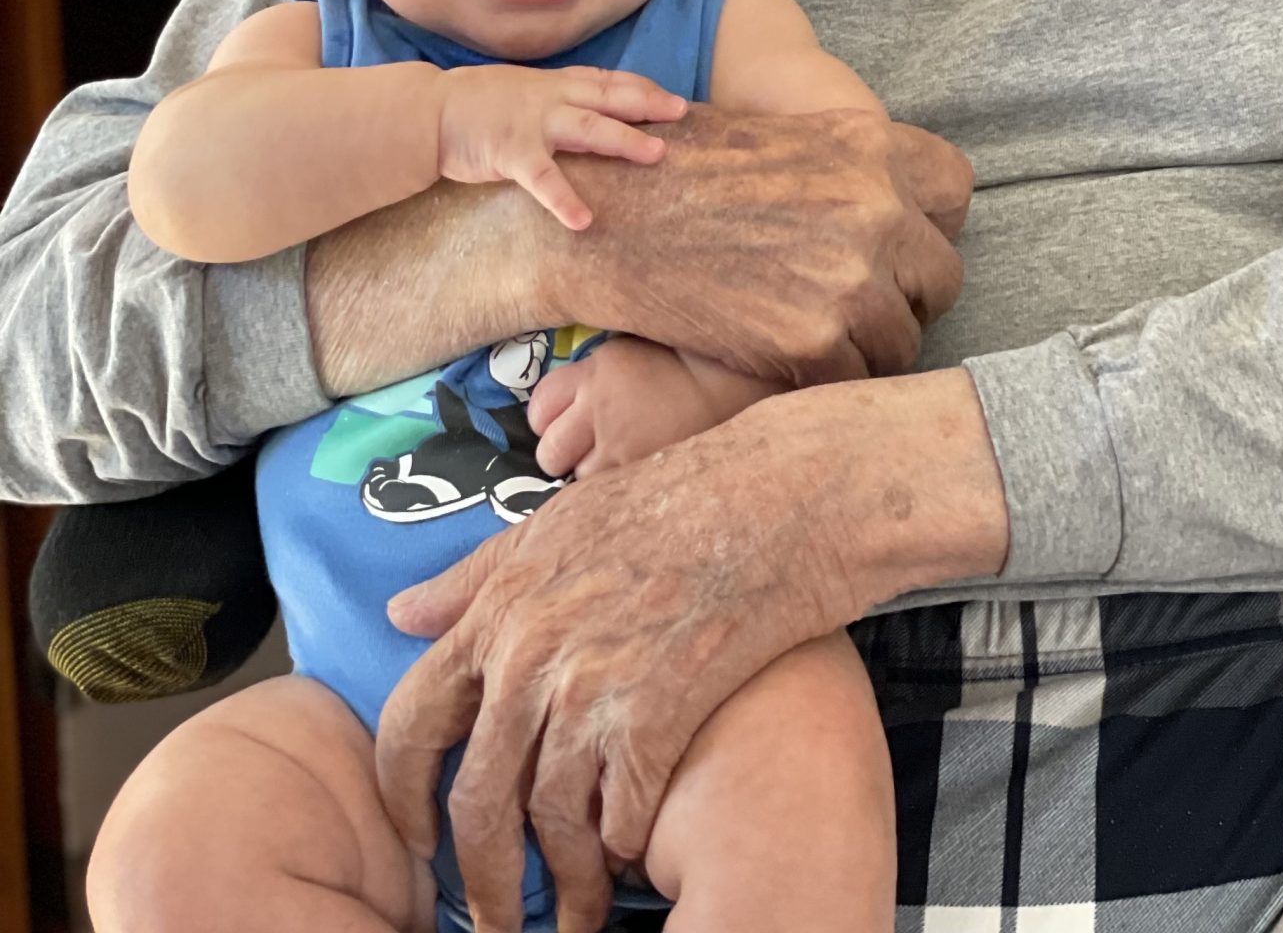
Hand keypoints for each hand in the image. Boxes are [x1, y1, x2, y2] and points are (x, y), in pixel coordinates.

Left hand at [378, 375, 1006, 932]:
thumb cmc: (680, 495)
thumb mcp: (561, 521)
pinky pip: (620, 817)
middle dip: (486, 880)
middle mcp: (531, 654)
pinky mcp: (655, 716)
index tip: (416, 843)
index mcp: (502, 606)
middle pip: (476, 801)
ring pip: (550, 822)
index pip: (412, 723)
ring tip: (581, 908)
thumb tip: (403, 615)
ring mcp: (592, 687)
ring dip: (567, 879)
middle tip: (498, 918)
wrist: (780, 494)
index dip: (401, 798)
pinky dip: (624, 843)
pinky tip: (635, 845)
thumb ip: (476, 576)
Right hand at [437, 67, 687, 231]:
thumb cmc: (474, 103)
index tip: (671, 97)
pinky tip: (584, 220)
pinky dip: (564, 199)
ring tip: (656, 154)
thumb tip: (586, 111)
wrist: (429, 112)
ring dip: (625, 139)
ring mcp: (533, 123)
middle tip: (681, 113)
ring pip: (589, 129)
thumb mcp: (521, 90)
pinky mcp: (512, 153)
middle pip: (609, 98)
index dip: (641, 87)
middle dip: (648, 103)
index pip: (606, 81)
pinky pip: (544, 179)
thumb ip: (554, 99)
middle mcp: (550, 97)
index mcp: (553, 83)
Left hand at [526, 340, 710, 478]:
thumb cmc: (687, 361)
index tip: (563, 425)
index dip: (548, 421)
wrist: (734, 381)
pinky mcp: (641, 470)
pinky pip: (609, 493)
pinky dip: (617, 490)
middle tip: (585, 453)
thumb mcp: (634, 350)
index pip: (540, 404)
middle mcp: (599, 405)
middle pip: (549, 450)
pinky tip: (635, 478)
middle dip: (562, 456)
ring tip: (618, 465)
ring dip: (593, 476)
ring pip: (579, 478)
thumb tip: (572, 402)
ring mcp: (619, 443)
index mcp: (597, 368)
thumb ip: (598, 373)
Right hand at [537, 105, 973, 382]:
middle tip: (853, 301)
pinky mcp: (814, 340)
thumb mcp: (783, 136)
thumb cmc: (684, 171)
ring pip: (906, 337)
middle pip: (942, 275)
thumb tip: (902, 206)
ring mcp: (850, 278)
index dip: (927, 223)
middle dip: (904, 293)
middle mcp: (875, 207)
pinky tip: (783, 354)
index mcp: (870, 146)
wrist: (606, 220)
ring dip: (868, 343)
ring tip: (813, 330)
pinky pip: (856, 377)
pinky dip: (826, 375)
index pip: (957, 191)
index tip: (900, 243)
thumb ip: (852, 168)